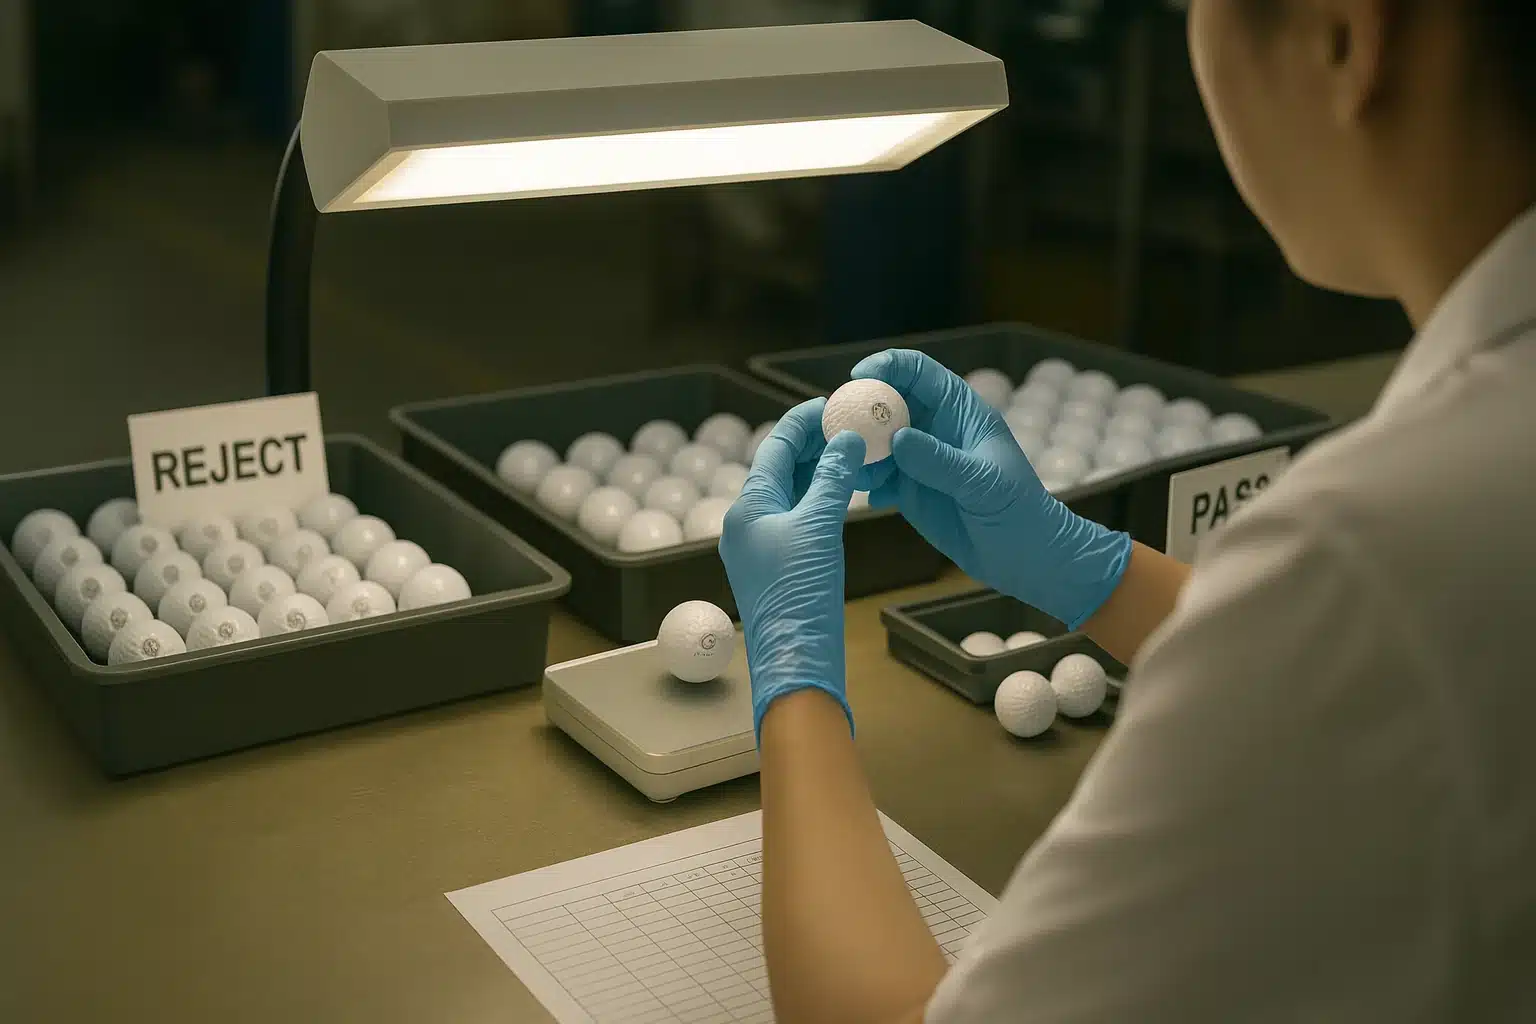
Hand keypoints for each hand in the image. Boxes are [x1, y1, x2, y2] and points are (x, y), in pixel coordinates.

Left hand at [720, 398, 862, 741]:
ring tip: (850, 451)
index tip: (830, 404)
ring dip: (816, 472)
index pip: (773, 449)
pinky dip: (817, 500)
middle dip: (811, 444)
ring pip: (788, 495)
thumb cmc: (801, 596)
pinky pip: (796, 519)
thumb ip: (833, 480)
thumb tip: (846, 440)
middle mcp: (745, 525)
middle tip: (847, 424)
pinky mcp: (776, 568)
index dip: (802, 422)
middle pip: (778, 470)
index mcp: (746, 509)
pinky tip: (842, 495)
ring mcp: (759, 548)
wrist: (797, 662)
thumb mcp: (820, 528)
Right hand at [852, 349, 1131, 629]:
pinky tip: (870, 498)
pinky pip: (877, 476)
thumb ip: (940, 461)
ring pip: (876, 440)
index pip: (919, 373)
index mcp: (960, 412)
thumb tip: (897, 437)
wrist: (1026, 558)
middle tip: (835, 427)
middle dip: (860, 409)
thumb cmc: (1018, 511)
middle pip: (888, 402)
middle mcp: (935, 429)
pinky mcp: (909, 490)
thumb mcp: (982, 483)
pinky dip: (865, 481)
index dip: (888, 367)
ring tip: (849, 469)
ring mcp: (919, 459)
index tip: (857, 378)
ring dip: (857, 450)